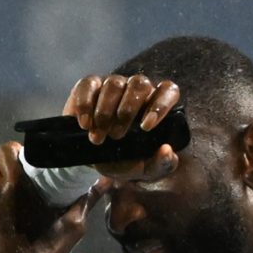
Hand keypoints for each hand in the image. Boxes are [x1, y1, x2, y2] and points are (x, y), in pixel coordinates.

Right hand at [61, 72, 184, 183]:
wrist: (95, 160)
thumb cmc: (127, 160)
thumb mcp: (147, 169)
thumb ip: (162, 164)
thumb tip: (166, 150)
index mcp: (157, 105)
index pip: (168, 91)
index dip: (160, 105)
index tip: (146, 126)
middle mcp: (137, 91)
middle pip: (139, 84)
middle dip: (127, 110)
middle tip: (116, 136)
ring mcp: (113, 85)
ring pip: (114, 83)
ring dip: (104, 111)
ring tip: (97, 137)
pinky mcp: (90, 87)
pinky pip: (88, 86)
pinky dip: (85, 104)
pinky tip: (84, 124)